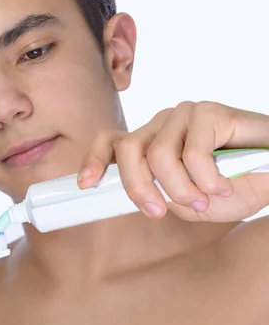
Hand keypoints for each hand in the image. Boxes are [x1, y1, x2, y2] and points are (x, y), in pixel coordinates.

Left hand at [78, 101, 268, 222]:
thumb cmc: (238, 185)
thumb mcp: (192, 202)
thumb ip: (164, 197)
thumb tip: (142, 195)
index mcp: (153, 141)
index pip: (112, 141)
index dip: (94, 160)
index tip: (86, 184)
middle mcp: (164, 124)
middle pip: (127, 150)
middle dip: (137, 187)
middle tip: (157, 212)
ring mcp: (185, 115)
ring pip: (158, 155)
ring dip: (181, 189)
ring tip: (206, 200)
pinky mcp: (210, 112)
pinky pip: (192, 153)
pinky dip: (207, 180)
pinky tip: (224, 185)